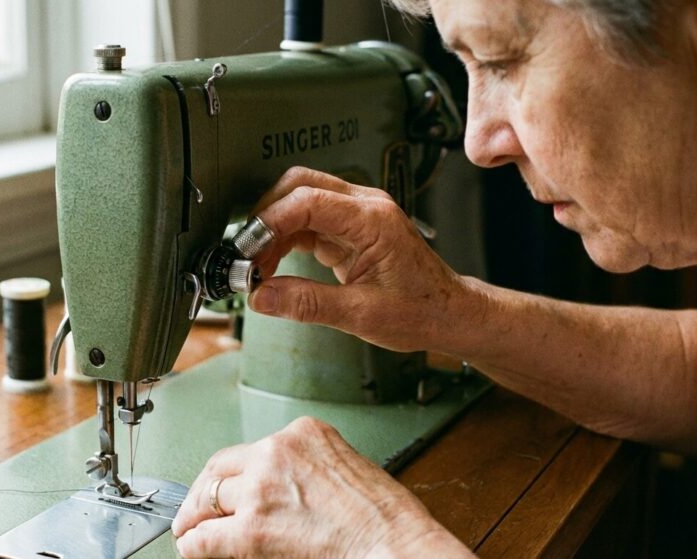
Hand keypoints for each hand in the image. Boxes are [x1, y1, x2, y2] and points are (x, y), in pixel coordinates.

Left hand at [171, 417, 471, 558]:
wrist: (396, 546)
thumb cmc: (387, 519)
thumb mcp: (347, 467)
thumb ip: (307, 468)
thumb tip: (282, 491)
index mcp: (304, 433)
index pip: (250, 449)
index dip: (229, 474)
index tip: (222, 485)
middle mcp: (277, 452)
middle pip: (219, 468)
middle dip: (204, 492)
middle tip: (195, 510)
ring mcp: (261, 488)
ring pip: (208, 500)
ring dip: (197, 518)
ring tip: (191, 531)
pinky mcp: (252, 529)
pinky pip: (205, 537)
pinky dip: (195, 545)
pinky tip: (194, 549)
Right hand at [247, 166, 479, 352]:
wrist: (449, 314)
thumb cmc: (422, 310)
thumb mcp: (361, 315)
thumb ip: (308, 304)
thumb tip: (263, 295)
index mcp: (373, 220)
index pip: (308, 201)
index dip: (270, 221)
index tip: (248, 249)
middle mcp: (365, 207)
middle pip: (299, 185)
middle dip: (265, 216)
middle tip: (247, 253)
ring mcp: (357, 214)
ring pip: (300, 199)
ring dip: (273, 227)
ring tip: (258, 265)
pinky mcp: (349, 228)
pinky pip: (307, 219)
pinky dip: (285, 237)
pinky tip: (274, 263)